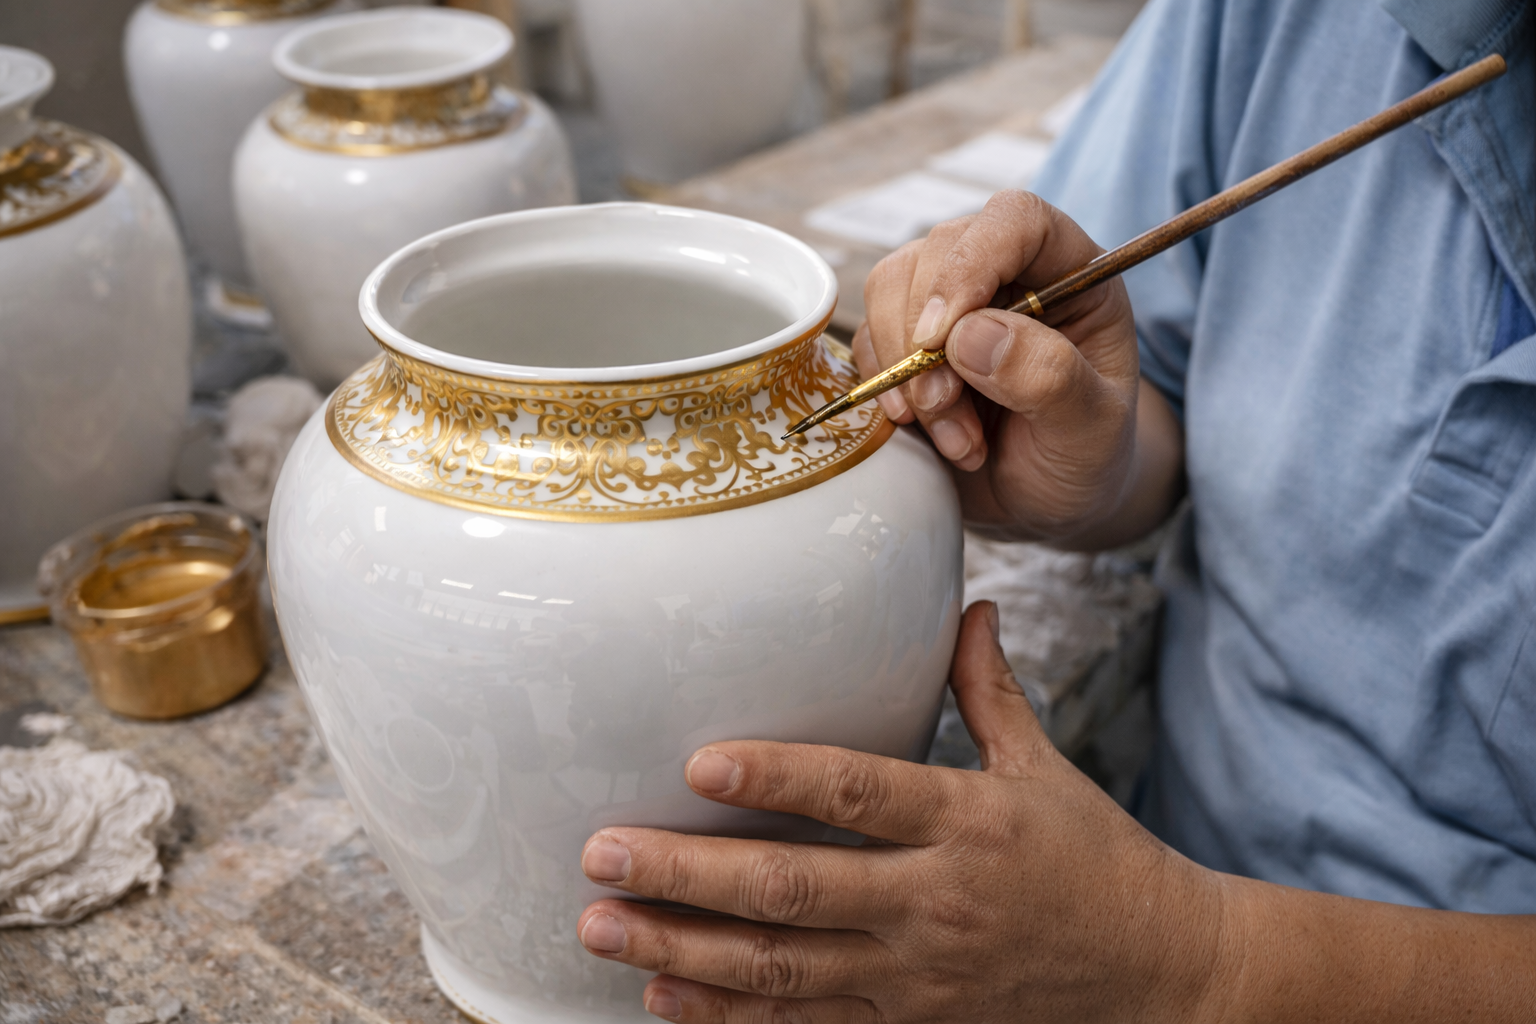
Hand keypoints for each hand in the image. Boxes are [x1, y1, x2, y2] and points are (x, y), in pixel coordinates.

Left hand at [575, 602, 1223, 1021]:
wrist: (1161, 974)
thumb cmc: (1098, 859)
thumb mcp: (1048, 767)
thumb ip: (992, 690)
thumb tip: (971, 605)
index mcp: (967, 821)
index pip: (857, 793)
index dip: (776, 781)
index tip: (697, 765)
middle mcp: (934, 901)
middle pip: (795, 889)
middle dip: (687, 875)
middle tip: (601, 854)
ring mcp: (917, 976)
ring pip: (783, 970)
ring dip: (684, 951)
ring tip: (604, 928)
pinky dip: (730, 1019)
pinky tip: (664, 999)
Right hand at [855, 191, 1175, 545]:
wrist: (1047, 504)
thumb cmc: (1086, 457)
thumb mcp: (1092, 430)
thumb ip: (1049, 376)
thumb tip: (971, 333)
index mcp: (1071, 274)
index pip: (1017, 220)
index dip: (973, 261)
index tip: (942, 337)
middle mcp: (1008, 273)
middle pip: (940, 249)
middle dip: (927, 337)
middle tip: (945, 408)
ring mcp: (952, 303)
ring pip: (891, 286)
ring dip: (903, 369)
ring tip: (950, 435)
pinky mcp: (907, 341)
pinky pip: (870, 337)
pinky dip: (885, 389)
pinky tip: (929, 434)